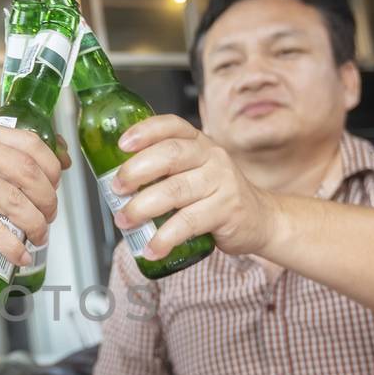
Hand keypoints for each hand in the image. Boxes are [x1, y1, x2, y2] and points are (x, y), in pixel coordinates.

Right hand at [0, 116, 61, 266]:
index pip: (28, 140)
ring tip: (38, 238)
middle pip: (30, 169)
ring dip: (36, 223)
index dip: (51, 165)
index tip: (58, 184)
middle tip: (49, 218)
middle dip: (48, 199)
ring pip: (16, 197)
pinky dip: (10, 244)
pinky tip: (17, 255)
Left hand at [110, 115, 283, 259]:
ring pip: (175, 191)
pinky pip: (188, 223)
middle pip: (170, 155)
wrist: (260, 219)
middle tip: (116, 189)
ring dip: (142, 207)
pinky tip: (151, 248)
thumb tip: (113, 184)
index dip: (145, 131)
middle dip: (136, 171)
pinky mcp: (227, 211)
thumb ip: (163, 171)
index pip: (172, 126)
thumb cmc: (215, 195)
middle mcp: (212, 157)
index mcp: (199, 143)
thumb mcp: (194, 172)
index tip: (122, 144)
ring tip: (124, 221)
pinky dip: (164, 238)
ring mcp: (222, 183)